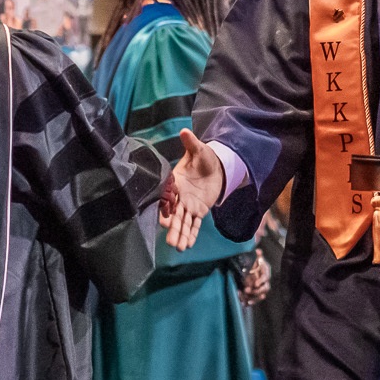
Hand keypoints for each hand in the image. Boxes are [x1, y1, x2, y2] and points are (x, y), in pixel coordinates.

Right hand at [163, 129, 224, 251]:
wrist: (215, 167)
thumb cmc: (204, 158)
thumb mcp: (199, 150)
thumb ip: (191, 143)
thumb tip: (185, 131)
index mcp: (175, 182)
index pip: (169, 197)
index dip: (167, 208)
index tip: (165, 219)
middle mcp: (179, 197)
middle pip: (175, 215)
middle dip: (173, 228)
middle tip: (170, 239)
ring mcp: (188, 206)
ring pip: (183, 222)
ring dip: (180, 235)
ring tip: (178, 247)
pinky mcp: (198, 211)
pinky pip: (194, 225)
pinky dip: (191, 234)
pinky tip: (187, 246)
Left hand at [237, 251, 270, 305]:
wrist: (254, 268)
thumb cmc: (256, 263)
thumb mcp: (257, 258)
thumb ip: (258, 255)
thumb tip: (258, 250)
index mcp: (266, 273)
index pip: (265, 278)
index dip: (261, 281)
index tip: (255, 284)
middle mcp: (265, 282)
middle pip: (265, 289)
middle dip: (256, 291)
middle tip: (247, 290)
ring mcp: (262, 288)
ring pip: (261, 295)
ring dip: (254, 298)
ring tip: (246, 300)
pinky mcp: (257, 293)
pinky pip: (256, 299)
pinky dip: (252, 301)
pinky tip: (246, 304)